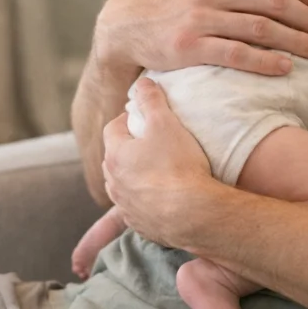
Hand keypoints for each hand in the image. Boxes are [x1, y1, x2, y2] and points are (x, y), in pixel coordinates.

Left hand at [102, 78, 214, 247]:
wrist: (194, 214)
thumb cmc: (179, 165)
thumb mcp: (166, 122)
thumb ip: (151, 99)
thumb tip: (142, 83)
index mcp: (115, 155)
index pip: (113, 129)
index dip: (128, 120)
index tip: (144, 119)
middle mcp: (114, 183)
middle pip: (115, 158)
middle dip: (129, 148)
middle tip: (152, 143)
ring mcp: (126, 206)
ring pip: (124, 185)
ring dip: (135, 176)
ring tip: (158, 170)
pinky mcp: (141, 225)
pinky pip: (138, 208)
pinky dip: (146, 200)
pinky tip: (165, 197)